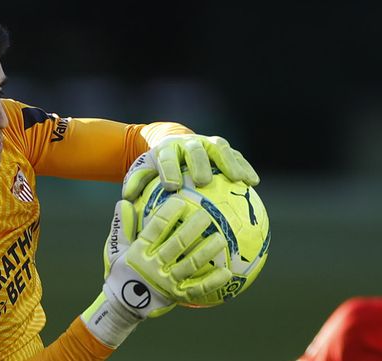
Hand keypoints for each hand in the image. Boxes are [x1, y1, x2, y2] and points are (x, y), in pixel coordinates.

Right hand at [81, 195, 229, 347]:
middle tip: (206, 215)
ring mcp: (167, 282)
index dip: (168, 214)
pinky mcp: (177, 295)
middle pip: (176, 244)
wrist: (123, 305)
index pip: (155, 229)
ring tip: (220, 238)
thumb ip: (122, 226)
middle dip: (192, 229)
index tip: (181, 201)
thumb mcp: (116, 249)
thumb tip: (123, 202)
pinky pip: (197, 288)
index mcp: (139, 252)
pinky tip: (227, 273)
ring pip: (190, 264)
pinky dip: (212, 281)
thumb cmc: (121, 271)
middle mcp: (153, 267)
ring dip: (206, 251)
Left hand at [121, 134, 259, 202]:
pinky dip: (245, 167)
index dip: (168, 169)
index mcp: (166, 149)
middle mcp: (188, 143)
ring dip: (230, 163)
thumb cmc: (156, 165)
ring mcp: (207, 143)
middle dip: (199, 164)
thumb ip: (136, 182)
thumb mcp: (142, 171)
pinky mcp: (223, 148)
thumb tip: (127, 198)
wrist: (170, 141)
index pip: (166, 158)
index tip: (171, 186)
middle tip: (203, 181)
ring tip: (239, 180)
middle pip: (195, 150)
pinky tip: (253, 182)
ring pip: (221, 149)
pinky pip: (236, 156)